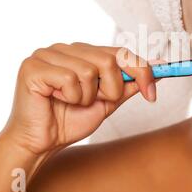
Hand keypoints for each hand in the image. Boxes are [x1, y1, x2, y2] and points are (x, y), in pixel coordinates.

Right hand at [2, 42, 159, 154]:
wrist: (40, 143)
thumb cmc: (69, 121)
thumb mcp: (108, 101)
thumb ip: (129, 84)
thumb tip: (158, 68)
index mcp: (82, 52)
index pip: (120, 52)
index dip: (141, 71)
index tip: (152, 94)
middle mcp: (65, 48)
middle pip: (109, 59)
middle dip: (112, 88)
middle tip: (98, 101)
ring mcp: (47, 54)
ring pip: (89, 71)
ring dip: (87, 96)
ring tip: (72, 102)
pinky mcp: (33, 66)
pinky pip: (69, 78)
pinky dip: (70, 96)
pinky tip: (57, 100)